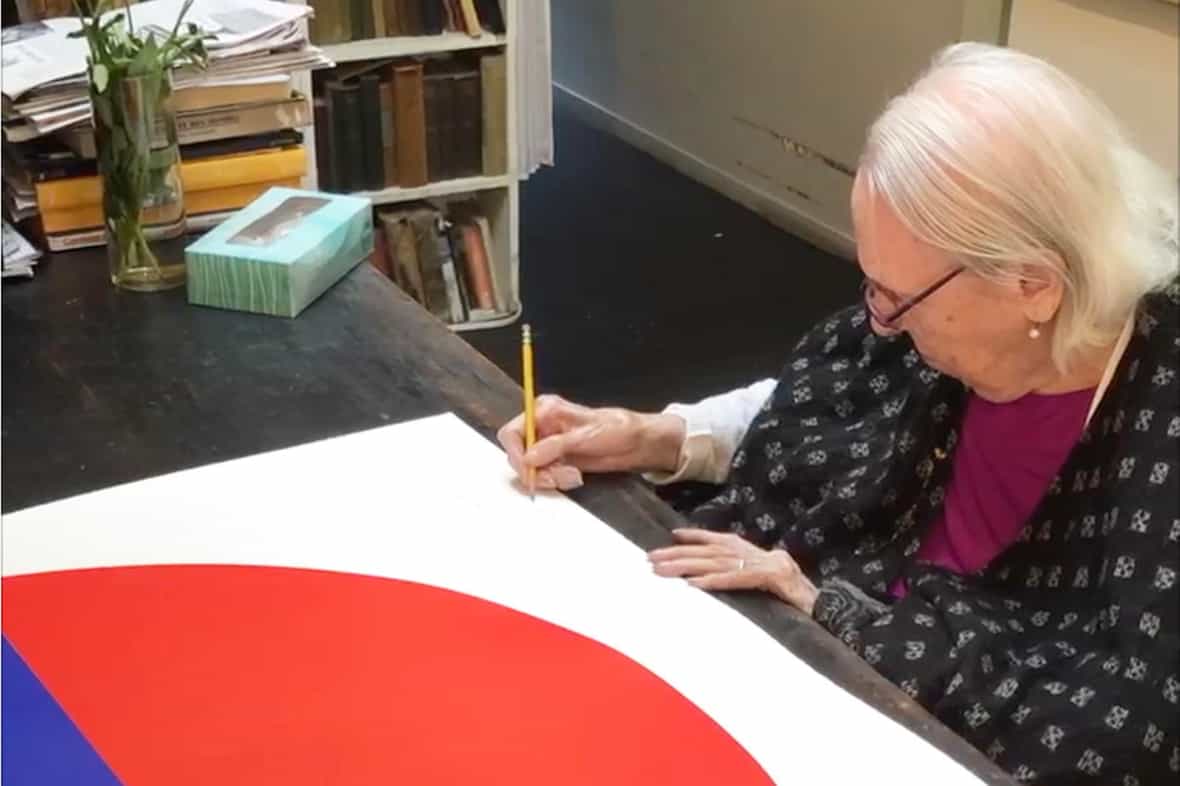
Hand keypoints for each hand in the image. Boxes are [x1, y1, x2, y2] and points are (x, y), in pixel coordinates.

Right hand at [497, 395, 684, 490]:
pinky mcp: (558, 461)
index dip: (516, 452)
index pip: (513, 432)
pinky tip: (574, 477)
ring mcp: (550, 446)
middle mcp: (543, 427)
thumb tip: (529, 457)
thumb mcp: (586, 436)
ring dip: (550, 477)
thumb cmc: (617, 429)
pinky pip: (546, 476)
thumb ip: (555, 446)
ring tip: (573, 475)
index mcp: (545, 411)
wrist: (637, 444)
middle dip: (537, 469)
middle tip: (556, 477)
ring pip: (533, 469)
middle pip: (520, 454)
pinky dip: (557, 480)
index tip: (529, 469)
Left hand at [648, 528, 817, 613]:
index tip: (672, 535)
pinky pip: (735, 580)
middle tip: (650, 557)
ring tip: (661, 570)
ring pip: (715, 563)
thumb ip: (740, 571)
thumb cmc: (790, 591)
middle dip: (677, 554)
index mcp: (752, 551)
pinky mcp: (768, 579)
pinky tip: (693, 585)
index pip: (718, 540)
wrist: (822, 600)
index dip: (695, 537)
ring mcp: (761, 564)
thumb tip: (712, 574)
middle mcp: (753, 553)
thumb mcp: (761, 577)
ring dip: (685, 567)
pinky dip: (713, 582)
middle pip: (708, 551)